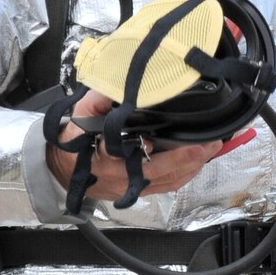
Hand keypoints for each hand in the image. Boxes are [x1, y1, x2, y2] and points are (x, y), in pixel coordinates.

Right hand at [45, 89, 226, 201]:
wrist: (62, 171)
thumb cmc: (73, 143)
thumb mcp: (78, 117)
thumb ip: (97, 101)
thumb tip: (116, 83)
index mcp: (102, 157)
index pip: (125, 154)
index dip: (147, 149)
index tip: (164, 139)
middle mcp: (120, 176)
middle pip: (159, 171)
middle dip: (187, 158)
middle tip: (211, 143)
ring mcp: (131, 186)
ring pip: (168, 181)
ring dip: (193, 166)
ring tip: (213, 148)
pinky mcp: (139, 191)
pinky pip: (168, 186)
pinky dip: (187, 173)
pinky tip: (201, 160)